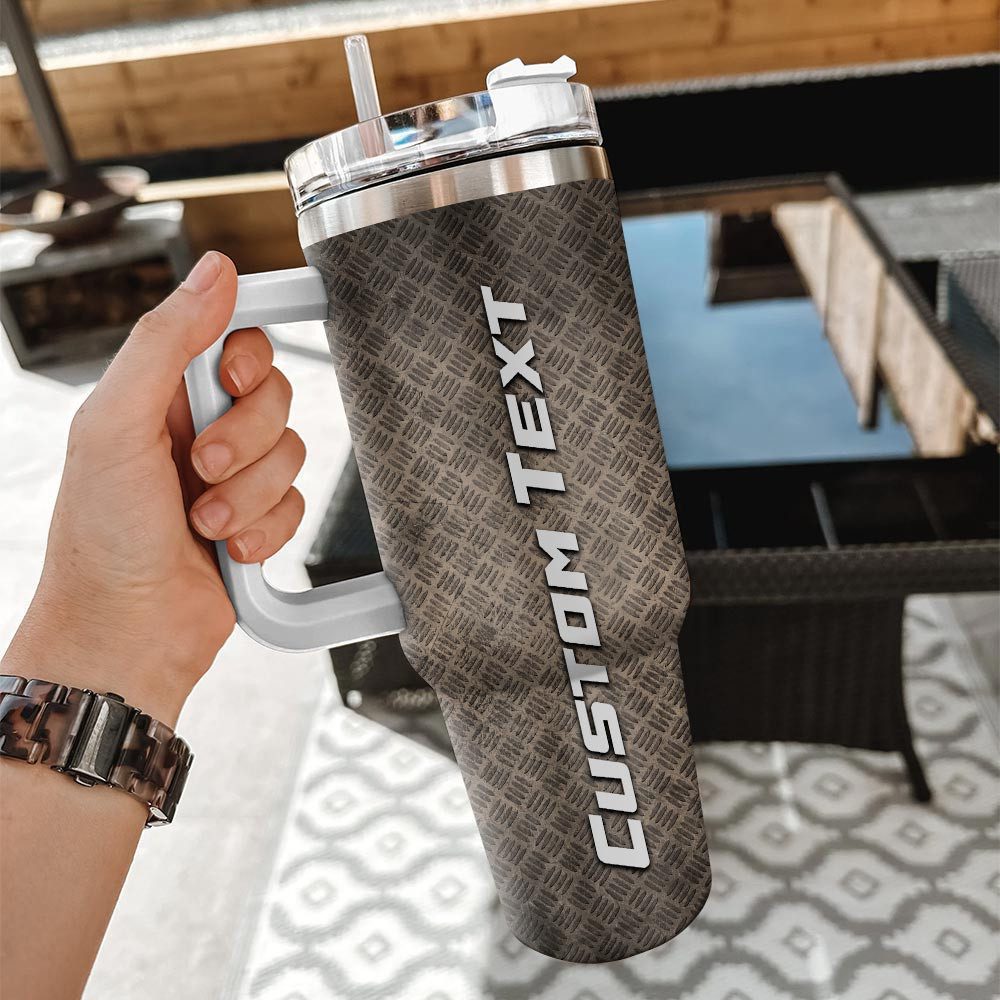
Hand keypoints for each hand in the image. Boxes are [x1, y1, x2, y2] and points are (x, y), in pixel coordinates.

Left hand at [4, 252, 304, 721]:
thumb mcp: (115, 424)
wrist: (124, 634)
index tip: (238, 377)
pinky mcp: (259, 522)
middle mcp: (199, 430)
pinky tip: (228, 550)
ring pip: (291, 453)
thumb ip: (166, 341)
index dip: (249, 354)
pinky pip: (297, 505)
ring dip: (250, 494)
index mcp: (160, 395)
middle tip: (200, 468)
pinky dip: (265, 530)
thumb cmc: (100, 538)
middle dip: (244, 440)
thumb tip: (213, 271)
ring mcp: (232, 478)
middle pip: (275, 395)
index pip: (233, 339)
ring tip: (204, 522)